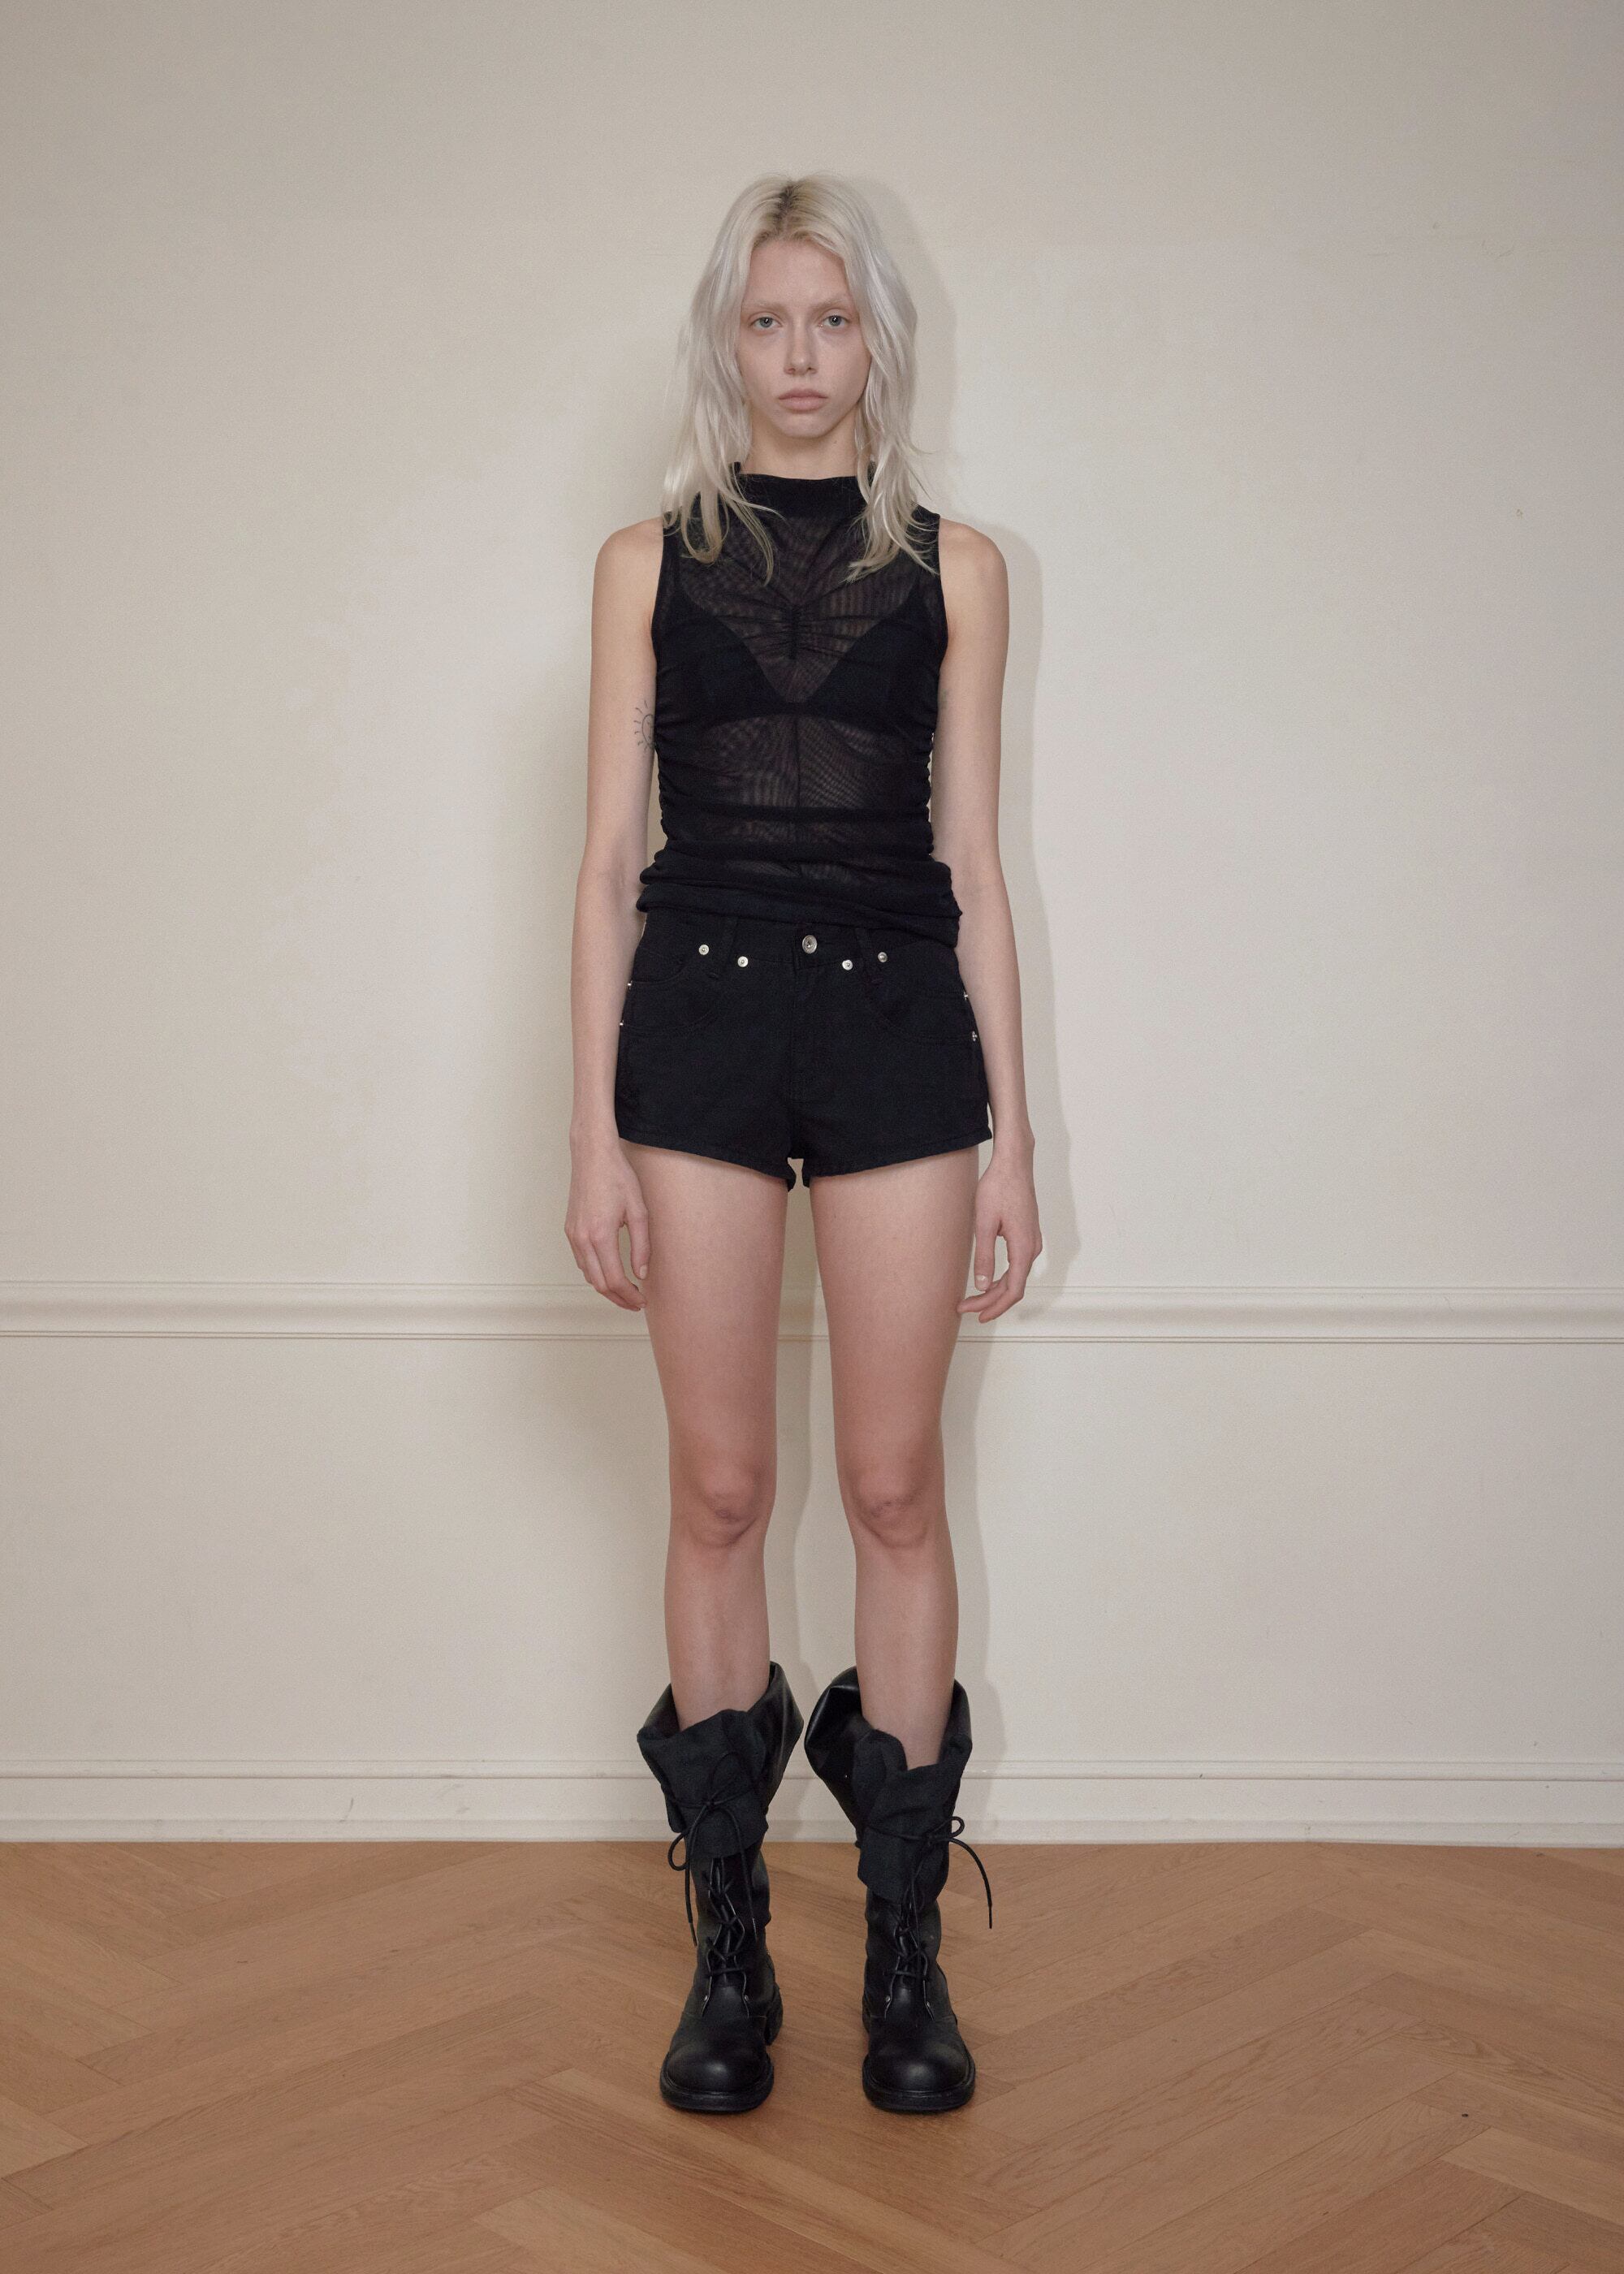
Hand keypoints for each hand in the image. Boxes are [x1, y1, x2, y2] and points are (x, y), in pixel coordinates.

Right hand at [565, 1138, 649, 1309]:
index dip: (629, 1296)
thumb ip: (642, 1246)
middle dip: (618, 1298)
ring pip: (588, 1275)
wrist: (592, 1156)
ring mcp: (573, 1235)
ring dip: (606, 1288)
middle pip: (599, 1284)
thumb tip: (641, 1274)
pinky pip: (581, 1262)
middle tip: (636, 1303)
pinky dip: (595, 1273)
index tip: (642, 1301)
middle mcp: (582, 1239)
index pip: (615, 1280)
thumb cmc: (617, 1177)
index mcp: (600, 1236)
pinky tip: (610, 1272)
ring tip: (626, 1291)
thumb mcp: (639, 1211)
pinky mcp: (570, 1230)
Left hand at [957, 1146, 1040, 1323]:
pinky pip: (1017, 1265)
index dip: (995, 1307)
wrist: (1013, 1164)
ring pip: (1015, 1277)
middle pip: (1014, 1286)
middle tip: (965, 1307)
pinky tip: (986, 1279)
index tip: (976, 1315)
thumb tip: (982, 1285)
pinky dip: (1002, 1277)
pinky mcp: (1027, 1235)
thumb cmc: (998, 1189)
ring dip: (995, 1291)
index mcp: (1023, 1248)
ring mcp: (1032, 1241)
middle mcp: (1032, 1248)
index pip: (1013, 1290)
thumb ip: (984, 1256)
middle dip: (990, 1301)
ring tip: (972, 1298)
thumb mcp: (984, 1224)